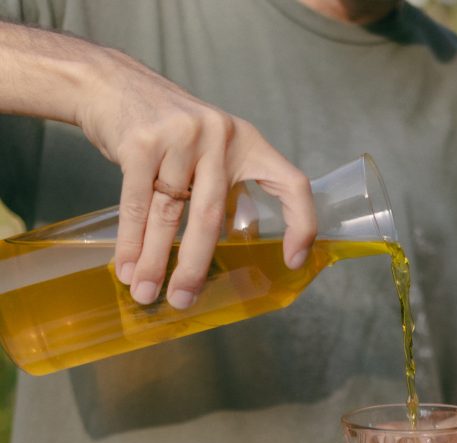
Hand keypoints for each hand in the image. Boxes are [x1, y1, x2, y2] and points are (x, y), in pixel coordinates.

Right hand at [77, 48, 316, 308]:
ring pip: (169, 215)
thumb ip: (221, 187)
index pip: (290, 182)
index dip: (300, 222)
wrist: (112, 83)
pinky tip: (128, 267)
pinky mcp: (141, 142)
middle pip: (211, 216)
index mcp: (247, 142)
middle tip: (184, 300)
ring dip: (155, 260)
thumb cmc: (166, 128)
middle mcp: (219, 137)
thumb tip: (218, 252)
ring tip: (146, 293)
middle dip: (195, 266)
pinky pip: (136, 205)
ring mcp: (179, 137)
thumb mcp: (208, 147)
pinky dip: (131, 241)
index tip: (293, 261)